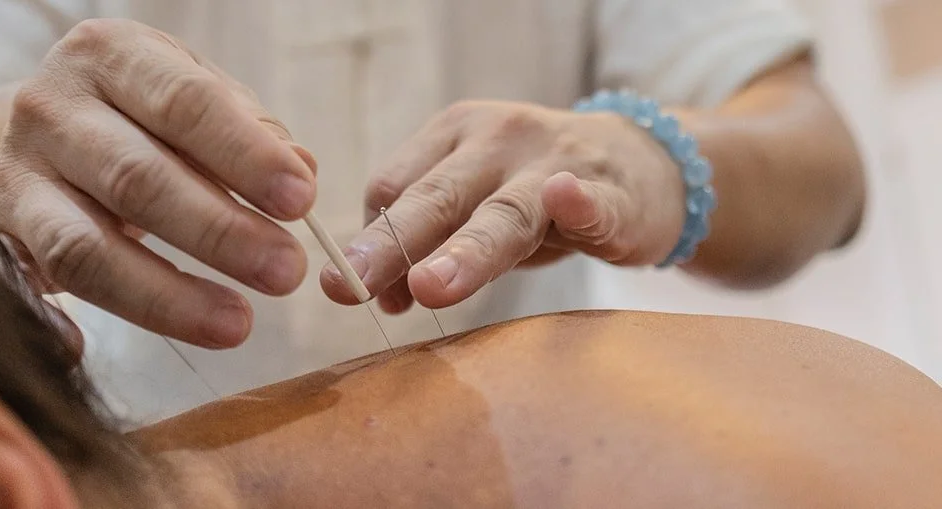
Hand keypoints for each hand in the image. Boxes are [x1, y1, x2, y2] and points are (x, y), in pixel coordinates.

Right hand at [0, 19, 317, 347]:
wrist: (48, 128)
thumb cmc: (148, 115)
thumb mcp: (200, 99)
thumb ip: (252, 132)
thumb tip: (301, 170)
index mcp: (112, 57)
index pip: (186, 104)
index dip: (247, 156)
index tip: (302, 201)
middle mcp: (53, 108)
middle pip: (138, 179)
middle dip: (221, 232)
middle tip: (287, 271)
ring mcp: (18, 174)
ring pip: (86, 248)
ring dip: (167, 295)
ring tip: (238, 324)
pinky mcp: (0, 235)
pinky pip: (33, 287)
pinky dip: (57, 324)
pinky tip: (93, 349)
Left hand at [320, 100, 684, 312]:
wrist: (640, 165)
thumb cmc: (537, 192)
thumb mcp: (476, 207)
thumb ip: (431, 242)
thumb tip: (383, 294)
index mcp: (452, 137)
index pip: (394, 187)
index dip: (373, 242)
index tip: (358, 291)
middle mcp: (496, 139)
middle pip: (435, 196)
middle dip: (391, 244)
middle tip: (351, 285)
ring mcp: (556, 160)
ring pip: (504, 210)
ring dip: (466, 248)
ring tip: (430, 285)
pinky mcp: (612, 191)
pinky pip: (592, 201)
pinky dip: (579, 204)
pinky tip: (567, 200)